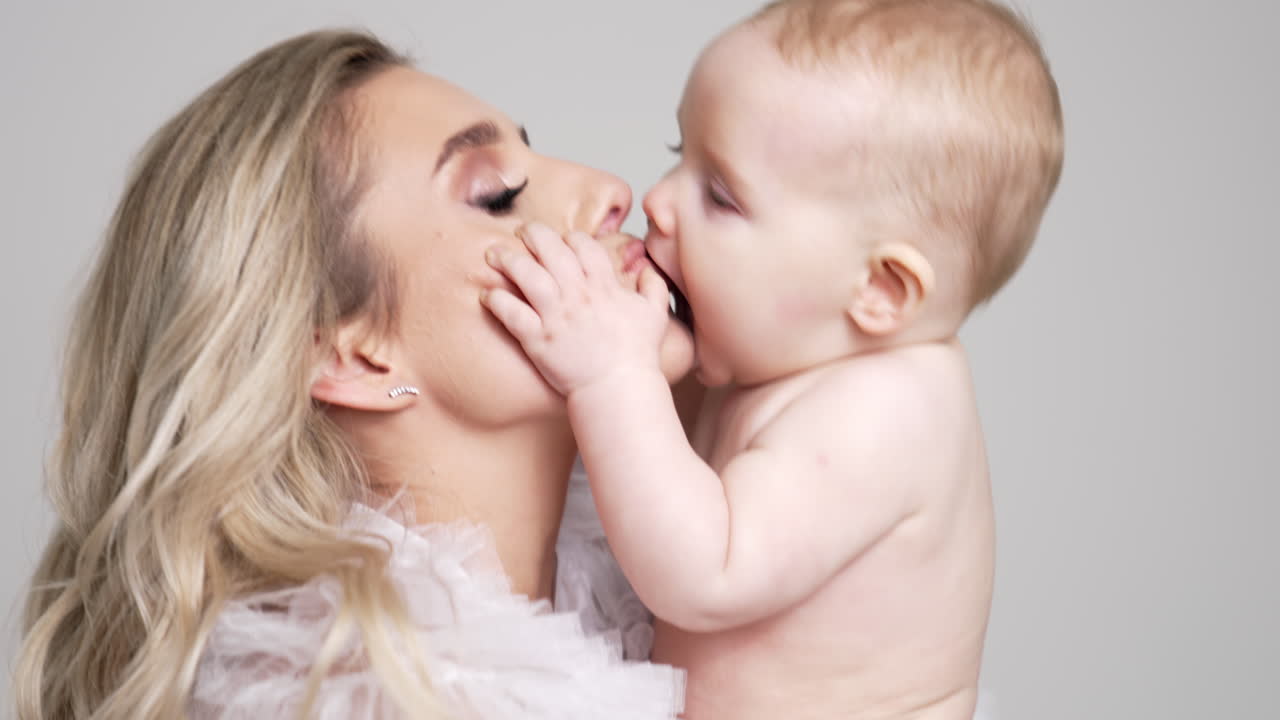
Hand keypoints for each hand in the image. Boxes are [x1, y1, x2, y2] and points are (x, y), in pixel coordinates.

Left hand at [481, 222, 669, 394]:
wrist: (619, 389)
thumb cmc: (638, 355)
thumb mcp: (655, 315)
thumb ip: (654, 286)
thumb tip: (649, 267)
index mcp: (604, 286)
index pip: (583, 245)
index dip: (571, 237)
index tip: (563, 239)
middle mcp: (577, 295)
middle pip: (550, 250)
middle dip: (533, 234)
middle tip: (522, 230)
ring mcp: (556, 316)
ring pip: (526, 276)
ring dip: (508, 260)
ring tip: (494, 254)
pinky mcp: (538, 339)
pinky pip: (511, 313)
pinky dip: (497, 301)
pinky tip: (487, 295)